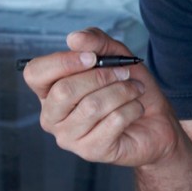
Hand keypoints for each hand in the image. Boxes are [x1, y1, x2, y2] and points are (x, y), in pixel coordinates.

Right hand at [22, 27, 178, 168]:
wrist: (156, 121)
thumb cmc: (129, 88)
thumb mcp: (117, 56)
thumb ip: (96, 42)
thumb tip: (74, 39)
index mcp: (50, 91)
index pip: (35, 73)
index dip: (63, 62)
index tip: (93, 57)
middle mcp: (52, 116)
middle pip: (64, 90)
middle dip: (102, 76)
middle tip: (126, 73)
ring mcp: (69, 137)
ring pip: (92, 106)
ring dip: (123, 91)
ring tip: (135, 90)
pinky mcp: (90, 151)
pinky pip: (112, 122)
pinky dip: (132, 108)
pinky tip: (136, 109)